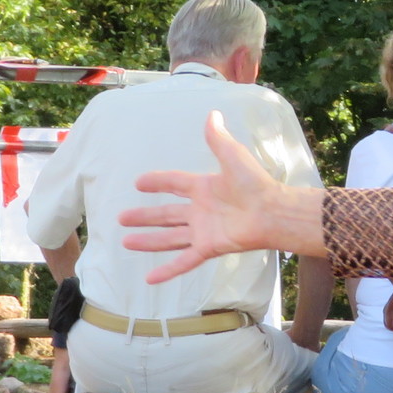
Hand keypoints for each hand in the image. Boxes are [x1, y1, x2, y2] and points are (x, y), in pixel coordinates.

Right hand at [118, 113, 325, 282]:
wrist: (272, 212)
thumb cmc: (255, 183)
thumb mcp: (233, 156)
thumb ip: (218, 139)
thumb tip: (212, 113)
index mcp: (204, 188)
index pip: (174, 183)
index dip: (157, 182)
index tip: (138, 183)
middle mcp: (200, 211)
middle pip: (166, 214)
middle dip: (144, 217)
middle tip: (121, 218)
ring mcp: (203, 231)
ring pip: (169, 238)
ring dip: (148, 241)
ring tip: (126, 242)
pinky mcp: (208, 247)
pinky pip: (183, 261)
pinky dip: (168, 271)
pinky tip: (150, 279)